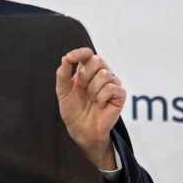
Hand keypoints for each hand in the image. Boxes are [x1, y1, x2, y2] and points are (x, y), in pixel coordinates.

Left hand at [56, 47, 123, 169]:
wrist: (81, 129)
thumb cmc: (73, 111)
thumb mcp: (63, 92)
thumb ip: (62, 75)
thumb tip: (65, 59)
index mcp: (86, 70)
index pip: (87, 54)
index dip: (79, 53)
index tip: (69, 58)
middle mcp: (101, 73)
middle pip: (97, 60)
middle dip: (85, 76)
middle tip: (83, 89)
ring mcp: (112, 82)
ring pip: (104, 74)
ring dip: (93, 90)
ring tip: (92, 99)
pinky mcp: (120, 94)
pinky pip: (110, 88)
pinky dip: (101, 98)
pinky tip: (100, 104)